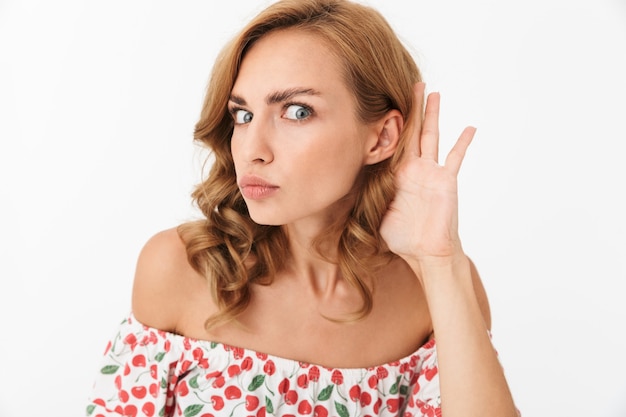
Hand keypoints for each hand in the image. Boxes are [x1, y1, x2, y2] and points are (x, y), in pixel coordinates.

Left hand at [380, 83, 475, 265]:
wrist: (425, 252)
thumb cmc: (402, 238)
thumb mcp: (377, 214)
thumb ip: (366, 199)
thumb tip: (341, 191)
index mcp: (397, 174)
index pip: (393, 143)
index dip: (390, 123)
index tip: (384, 101)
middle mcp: (414, 169)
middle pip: (412, 131)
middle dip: (411, 108)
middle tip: (412, 83)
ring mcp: (432, 173)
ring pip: (432, 136)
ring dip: (432, 115)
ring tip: (434, 93)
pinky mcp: (446, 181)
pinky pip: (455, 159)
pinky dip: (463, 144)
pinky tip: (470, 128)